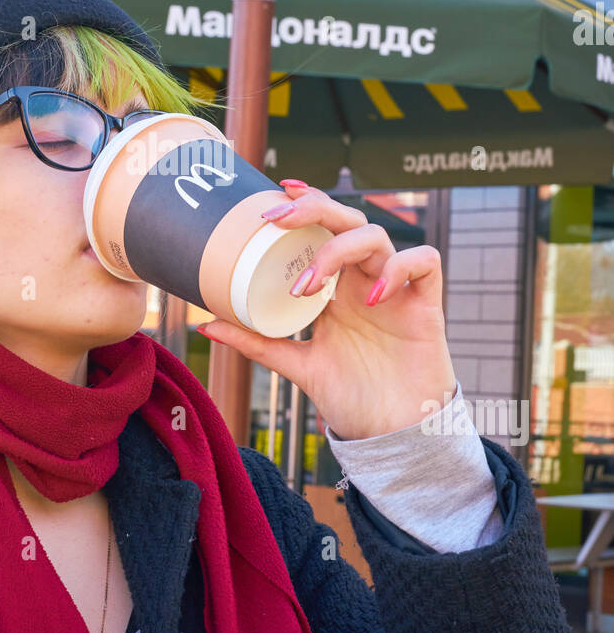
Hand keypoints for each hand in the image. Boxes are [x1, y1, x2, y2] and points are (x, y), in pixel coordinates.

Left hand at [198, 183, 456, 439]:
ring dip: (338, 250)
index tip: (273, 196)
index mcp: (337, 286)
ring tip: (308, 285)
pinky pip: (425, 262)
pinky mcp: (426, 305)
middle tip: (278, 219)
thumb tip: (206, 324)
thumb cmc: (352, 396)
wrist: (393, 435)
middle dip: (315, 209)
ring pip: (377, 236)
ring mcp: (396, 289)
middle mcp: (364, 279)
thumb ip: (257, 342)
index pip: (324, 227)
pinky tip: (372, 297)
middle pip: (348, 219)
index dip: (306, 203)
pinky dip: (399, 268)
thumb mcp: (297, 364)